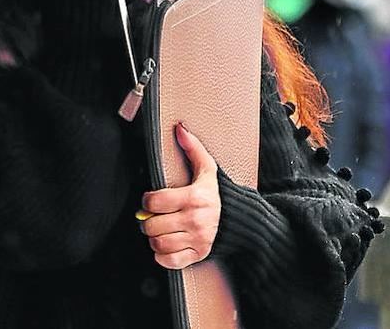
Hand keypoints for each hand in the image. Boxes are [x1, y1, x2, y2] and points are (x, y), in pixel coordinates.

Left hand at [139, 123, 221, 269]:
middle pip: (152, 225)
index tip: (151, 199)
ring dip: (154, 237)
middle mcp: (195, 220)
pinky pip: (168, 261)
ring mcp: (197, 239)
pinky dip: (162, 255)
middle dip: (148, 220)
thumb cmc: (219, 194)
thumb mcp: (208, 169)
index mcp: (194, 197)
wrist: (242, 220)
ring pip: (157, 244)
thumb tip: (179, 129)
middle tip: (153, 216)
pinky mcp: (198, 255)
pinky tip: (167, 244)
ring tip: (160, 229)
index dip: (147, 200)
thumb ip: (193, 149)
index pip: (154, 201)